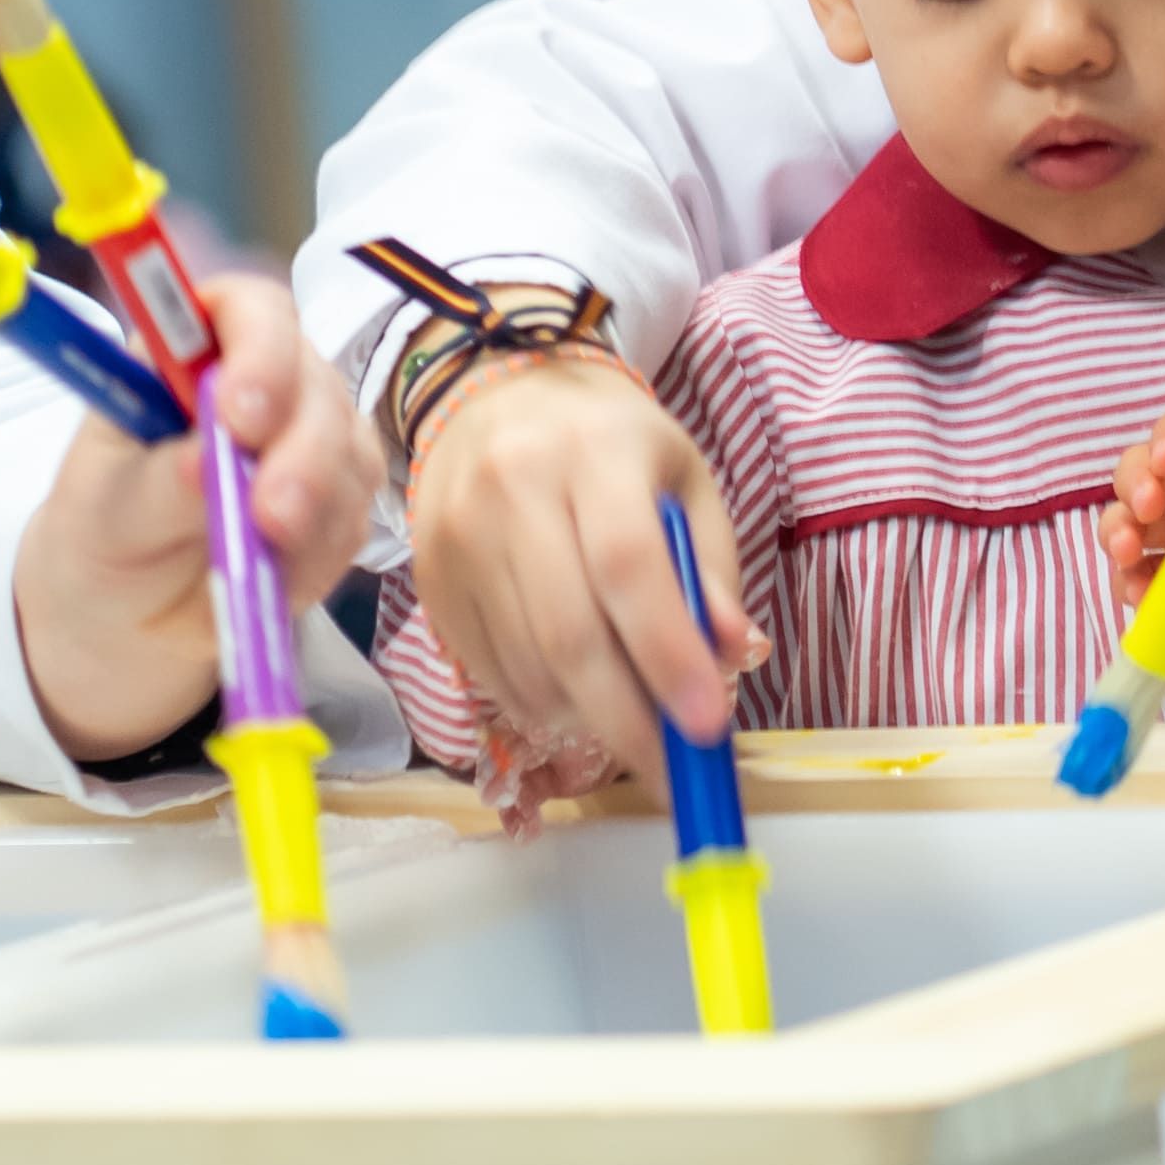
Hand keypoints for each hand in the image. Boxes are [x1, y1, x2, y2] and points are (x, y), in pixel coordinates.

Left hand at [12, 272, 384, 763]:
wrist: (123, 613)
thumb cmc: (105, 533)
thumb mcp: (107, 508)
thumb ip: (158, 481)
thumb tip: (205, 459)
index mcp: (194, 352)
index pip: (250, 311)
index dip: (260, 348)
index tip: (239, 412)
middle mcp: (265, 381)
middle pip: (316, 385)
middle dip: (302, 451)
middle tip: (270, 514)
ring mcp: (310, 440)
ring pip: (350, 454)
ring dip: (316, 511)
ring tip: (264, 559)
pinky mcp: (336, 505)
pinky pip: (354, 521)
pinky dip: (319, 556)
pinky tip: (274, 580)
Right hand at [393, 347, 752, 798]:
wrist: (493, 393)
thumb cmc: (609, 443)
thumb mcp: (683, 478)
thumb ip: (712, 568)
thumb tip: (734, 655)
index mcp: (593, 451)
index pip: (628, 564)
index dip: (668, 654)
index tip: (708, 726)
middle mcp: (513, 489)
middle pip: (569, 633)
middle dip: (629, 721)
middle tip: (675, 770)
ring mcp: (459, 536)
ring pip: (525, 665)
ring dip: (586, 719)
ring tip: (631, 724)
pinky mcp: (430, 579)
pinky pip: (488, 672)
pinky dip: (540, 704)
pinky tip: (575, 695)